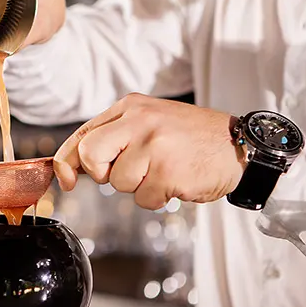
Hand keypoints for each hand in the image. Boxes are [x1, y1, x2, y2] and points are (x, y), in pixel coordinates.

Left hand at [53, 93, 245, 209]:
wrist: (239, 145)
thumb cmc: (190, 138)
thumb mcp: (150, 123)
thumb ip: (114, 137)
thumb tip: (74, 166)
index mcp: (131, 107)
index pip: (83, 134)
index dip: (67, 161)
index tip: (66, 179)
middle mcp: (140, 121)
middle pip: (91, 156)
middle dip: (103, 174)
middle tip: (132, 172)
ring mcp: (155, 145)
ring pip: (120, 184)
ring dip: (140, 187)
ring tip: (165, 170)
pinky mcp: (169, 171)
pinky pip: (144, 199)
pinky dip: (158, 198)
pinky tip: (177, 180)